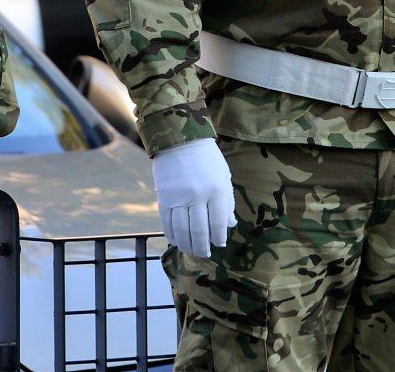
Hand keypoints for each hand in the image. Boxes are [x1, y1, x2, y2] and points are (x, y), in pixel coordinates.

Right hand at [152, 138, 235, 258]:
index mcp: (216, 189)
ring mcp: (179, 197)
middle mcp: (198, 195)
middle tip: (205, 254)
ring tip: (191, 250)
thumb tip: (230, 225)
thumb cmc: (207, 158)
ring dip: (187, 244)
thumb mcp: (223, 176)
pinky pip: (167, 222)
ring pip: (182, 230)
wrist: (180, 139)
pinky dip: (171, 235)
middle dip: (203, 246)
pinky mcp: (164, 197)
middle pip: (199, 230)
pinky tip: (176, 240)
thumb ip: (227, 201)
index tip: (220, 244)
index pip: (218, 222)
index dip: (219, 237)